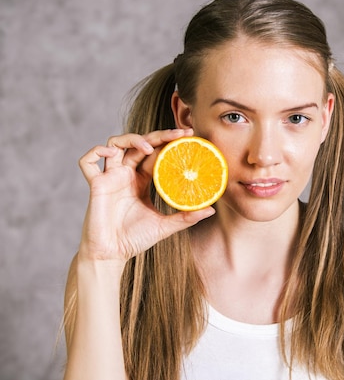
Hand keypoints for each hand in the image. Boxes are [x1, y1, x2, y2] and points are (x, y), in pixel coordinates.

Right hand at [77, 129, 214, 262]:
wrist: (112, 254)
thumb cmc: (135, 239)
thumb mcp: (165, 226)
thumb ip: (186, 217)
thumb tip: (211, 210)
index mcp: (141, 180)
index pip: (156, 153)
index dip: (169, 142)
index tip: (189, 137)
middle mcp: (126, 174)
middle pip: (139, 143)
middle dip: (159, 135)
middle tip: (180, 134)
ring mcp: (110, 177)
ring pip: (115, 144)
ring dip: (132, 139)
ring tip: (149, 148)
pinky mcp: (95, 185)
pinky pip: (87, 162)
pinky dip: (96, 152)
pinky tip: (112, 154)